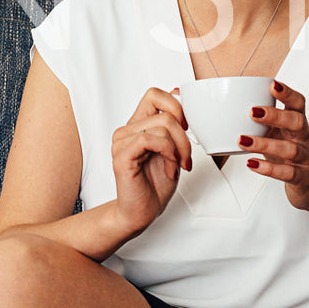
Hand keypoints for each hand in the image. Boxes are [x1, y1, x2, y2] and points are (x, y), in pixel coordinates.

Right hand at [109, 87, 191, 234]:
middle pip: (166, 112)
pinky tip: (168, 168)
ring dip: (177, 149)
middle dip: (185, 136)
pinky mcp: (122, 155)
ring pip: (162, 126)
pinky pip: (150, 139)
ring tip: (174, 166)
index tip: (186, 128)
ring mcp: (122, 142)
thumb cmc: (155, 184)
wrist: (142, 213)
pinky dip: (167, 153)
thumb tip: (177, 94)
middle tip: (186, 157)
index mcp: (138, 125)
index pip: (154, 94)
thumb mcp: (173, 150)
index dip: (176, 105)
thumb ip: (173, 125)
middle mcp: (128, 130)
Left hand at [240, 80, 308, 211]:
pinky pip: (287, 173)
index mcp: (298, 124)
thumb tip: (229, 108)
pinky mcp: (301, 177)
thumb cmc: (292, 155)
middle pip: (297, 122)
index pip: (298, 103)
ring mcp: (305, 158)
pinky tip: (253, 163)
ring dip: (264, 144)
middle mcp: (304, 138)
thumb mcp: (281, 134)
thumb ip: (263, 122)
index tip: (272, 84)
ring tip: (243, 141)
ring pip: (290, 149)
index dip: (287, 93)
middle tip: (252, 112)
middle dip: (276, 115)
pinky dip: (268, 169)